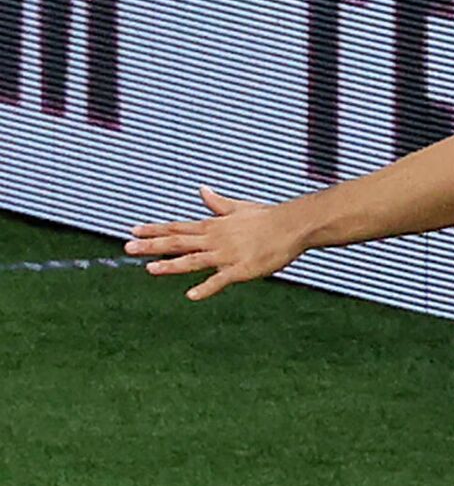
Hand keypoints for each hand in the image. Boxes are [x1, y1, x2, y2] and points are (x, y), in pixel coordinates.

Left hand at [125, 186, 303, 300]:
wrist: (292, 226)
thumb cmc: (267, 217)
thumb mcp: (239, 207)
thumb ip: (218, 203)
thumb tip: (202, 190)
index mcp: (213, 225)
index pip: (177, 227)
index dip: (154, 230)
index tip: (133, 231)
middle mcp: (215, 239)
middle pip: (178, 242)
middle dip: (152, 245)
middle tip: (128, 248)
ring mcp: (226, 255)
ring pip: (193, 260)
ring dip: (171, 265)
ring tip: (150, 269)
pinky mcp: (241, 269)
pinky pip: (220, 280)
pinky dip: (206, 288)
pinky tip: (191, 295)